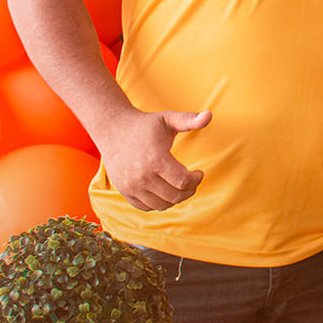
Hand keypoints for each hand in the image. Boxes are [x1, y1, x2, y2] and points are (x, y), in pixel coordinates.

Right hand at [94, 108, 211, 210]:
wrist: (113, 130)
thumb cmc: (145, 124)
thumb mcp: (168, 119)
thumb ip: (189, 119)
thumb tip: (209, 115)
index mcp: (156, 160)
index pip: (183, 181)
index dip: (196, 180)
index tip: (199, 173)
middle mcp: (142, 176)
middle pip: (174, 196)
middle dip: (189, 190)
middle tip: (192, 181)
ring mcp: (131, 186)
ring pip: (161, 205)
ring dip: (175, 198)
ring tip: (179, 186)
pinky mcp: (124, 191)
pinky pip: (146, 207)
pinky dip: (159, 203)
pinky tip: (164, 190)